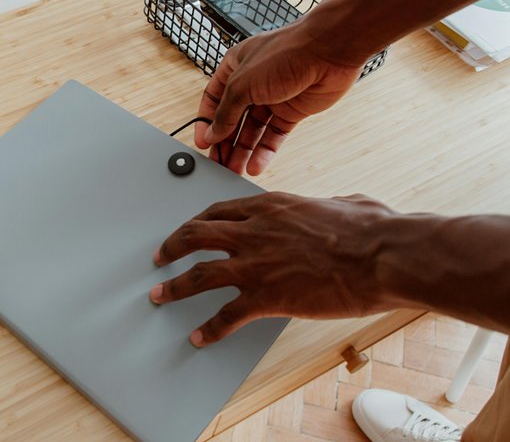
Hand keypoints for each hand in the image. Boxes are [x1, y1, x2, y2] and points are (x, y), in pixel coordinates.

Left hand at [149, 192, 403, 346]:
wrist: (382, 256)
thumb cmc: (372, 229)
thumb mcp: (345, 204)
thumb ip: (329, 205)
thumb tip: (340, 205)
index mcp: (270, 206)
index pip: (219, 211)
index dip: (196, 222)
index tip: (187, 230)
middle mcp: (254, 231)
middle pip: (195, 235)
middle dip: (172, 247)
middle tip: (160, 257)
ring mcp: (256, 264)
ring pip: (198, 274)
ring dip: (174, 286)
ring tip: (159, 296)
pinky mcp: (266, 297)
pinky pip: (226, 315)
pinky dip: (209, 329)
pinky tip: (199, 337)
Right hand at [194, 25, 364, 174]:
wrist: (329, 50)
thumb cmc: (285, 53)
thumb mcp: (242, 84)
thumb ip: (226, 112)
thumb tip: (213, 134)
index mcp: (235, 68)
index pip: (213, 100)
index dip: (206, 122)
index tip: (203, 143)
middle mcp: (252, 83)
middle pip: (232, 119)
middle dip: (224, 142)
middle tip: (218, 163)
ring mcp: (273, 98)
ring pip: (253, 131)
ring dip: (242, 151)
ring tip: (234, 171)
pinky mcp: (293, 111)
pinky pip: (274, 136)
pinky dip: (265, 151)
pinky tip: (255, 165)